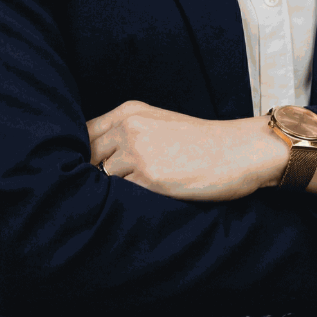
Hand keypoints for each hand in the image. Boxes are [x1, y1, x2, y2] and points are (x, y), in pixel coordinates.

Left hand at [87, 101, 289, 200]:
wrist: (236, 151)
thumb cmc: (200, 143)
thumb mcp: (159, 125)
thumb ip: (127, 134)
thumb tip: (95, 162)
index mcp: (129, 111)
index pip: (84, 132)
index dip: (80, 155)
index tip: (83, 171)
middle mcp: (129, 126)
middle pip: (87, 156)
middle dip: (88, 175)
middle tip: (94, 193)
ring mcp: (137, 150)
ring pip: (101, 178)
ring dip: (107, 191)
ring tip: (120, 200)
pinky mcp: (149, 177)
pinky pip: (121, 195)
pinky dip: (125, 202)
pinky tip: (136, 205)